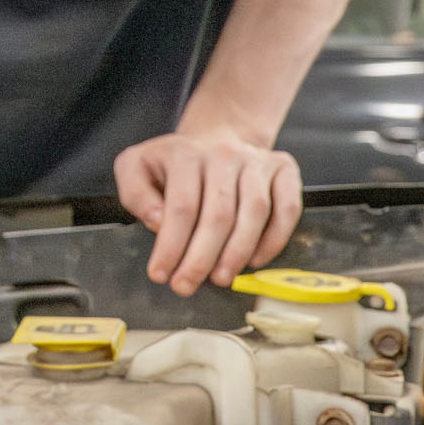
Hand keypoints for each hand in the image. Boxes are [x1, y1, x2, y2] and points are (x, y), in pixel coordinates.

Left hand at [113, 127, 301, 294]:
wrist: (216, 138)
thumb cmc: (173, 164)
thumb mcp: (137, 168)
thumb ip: (136, 194)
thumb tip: (157, 222)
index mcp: (186, 153)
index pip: (181, 207)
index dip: (171, 246)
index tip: (160, 274)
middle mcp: (225, 153)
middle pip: (218, 214)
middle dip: (201, 258)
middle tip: (187, 285)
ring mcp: (257, 160)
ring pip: (255, 212)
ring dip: (238, 252)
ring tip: (220, 278)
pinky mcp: (283, 169)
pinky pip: (288, 208)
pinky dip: (275, 239)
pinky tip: (254, 261)